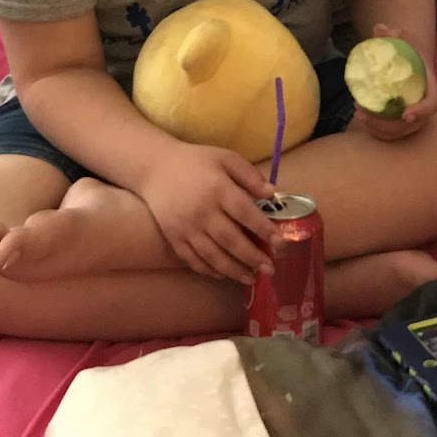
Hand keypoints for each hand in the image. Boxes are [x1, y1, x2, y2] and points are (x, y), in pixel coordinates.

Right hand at [141, 142, 276, 284]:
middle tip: (270, 269)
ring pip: (213, 256)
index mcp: (218, 189)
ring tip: (252, 278)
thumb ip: (249, 175)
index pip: (246, 214)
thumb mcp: (225, 158)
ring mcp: (186, 227)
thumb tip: (273, 194)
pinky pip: (193, 260)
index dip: (265, 231)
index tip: (281, 244)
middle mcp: (202, 211)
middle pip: (231, 240)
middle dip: (253, 258)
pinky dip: (209, 270)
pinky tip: (224, 274)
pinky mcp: (174, 237)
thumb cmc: (196, 161)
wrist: (155, 167)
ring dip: (234, 270)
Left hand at [352, 23, 436, 142]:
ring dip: (377, 128)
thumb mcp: (404, 41)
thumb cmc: (408, 52)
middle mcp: (423, 106)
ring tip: (357, 113)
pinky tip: (360, 119)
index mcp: (429, 87)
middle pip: (411, 125)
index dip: (421, 111)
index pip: (432, 104)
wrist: (410, 64)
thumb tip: (379, 28)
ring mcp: (413, 117)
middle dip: (387, 124)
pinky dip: (375, 131)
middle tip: (364, 111)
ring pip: (398, 133)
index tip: (405, 113)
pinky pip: (390, 135)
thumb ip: (393, 35)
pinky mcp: (401, 124)